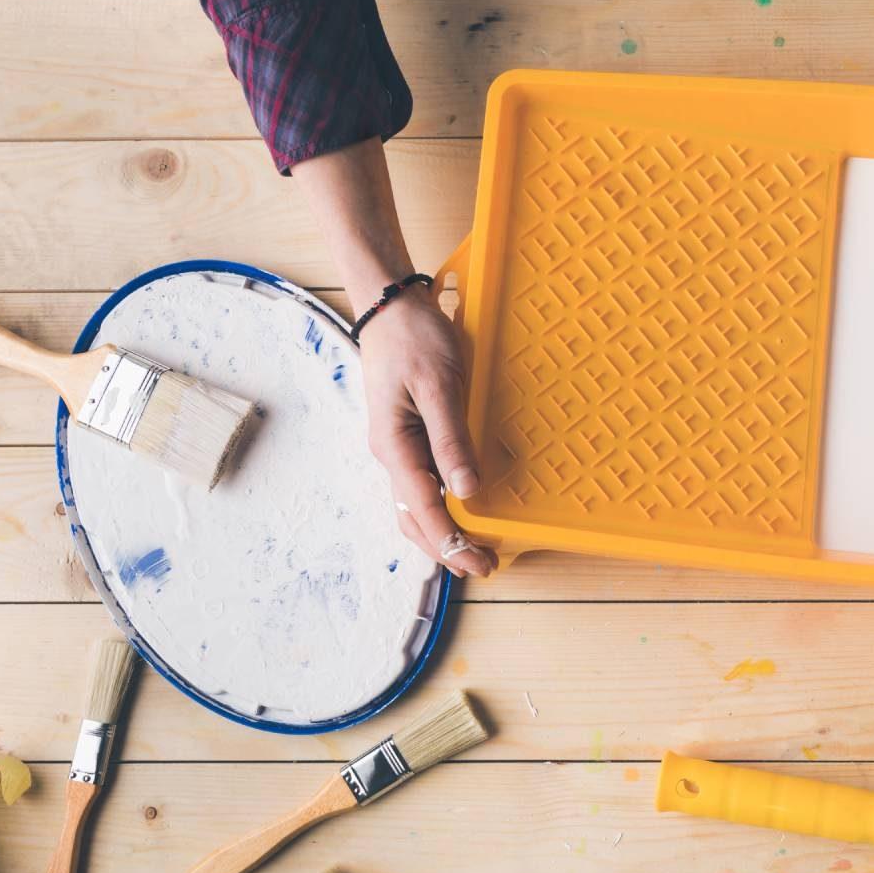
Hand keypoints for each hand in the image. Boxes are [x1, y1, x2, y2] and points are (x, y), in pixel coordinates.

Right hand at [358, 289, 497, 577]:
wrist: (390, 305)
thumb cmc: (413, 338)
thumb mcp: (438, 386)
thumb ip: (451, 440)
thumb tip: (468, 490)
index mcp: (394, 445)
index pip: (423, 509)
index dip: (452, 542)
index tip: (478, 563)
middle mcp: (391, 453)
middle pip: (414, 518)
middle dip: (446, 548)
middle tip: (483, 567)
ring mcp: (398, 446)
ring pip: (415, 505)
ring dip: (441, 532)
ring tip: (472, 550)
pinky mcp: (407, 436)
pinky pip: (421, 483)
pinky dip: (439, 507)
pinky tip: (459, 512)